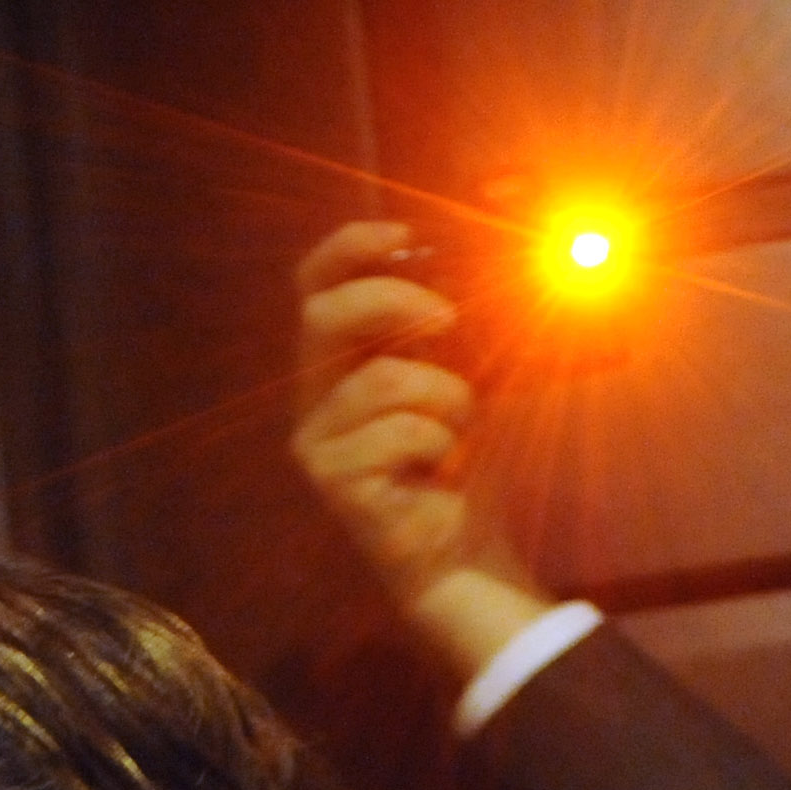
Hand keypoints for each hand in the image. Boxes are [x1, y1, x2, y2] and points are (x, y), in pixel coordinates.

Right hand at [291, 218, 554, 686]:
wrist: (465, 549)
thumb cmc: (460, 462)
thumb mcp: (461, 376)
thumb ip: (447, 331)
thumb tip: (477, 269)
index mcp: (336, 362)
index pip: (314, 286)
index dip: (348, 250)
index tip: (405, 238)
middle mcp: (313, 398)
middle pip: (323, 317)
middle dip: (392, 302)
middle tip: (448, 318)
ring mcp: (317, 444)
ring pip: (382, 381)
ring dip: (445, 397)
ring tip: (459, 429)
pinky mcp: (336, 483)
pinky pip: (401, 432)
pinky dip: (443, 442)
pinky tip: (443, 470)